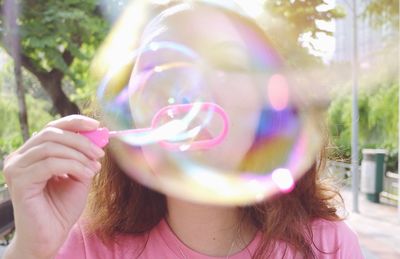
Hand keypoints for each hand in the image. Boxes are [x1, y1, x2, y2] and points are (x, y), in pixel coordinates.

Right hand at [2, 115, 104, 258]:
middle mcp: (20, 158)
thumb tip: (99, 134)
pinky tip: (87, 175)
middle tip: (100, 152)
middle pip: (51, 133)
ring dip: (79, 155)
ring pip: (51, 147)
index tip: (96, 125)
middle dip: (80, 140)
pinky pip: (50, 164)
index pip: (51, 128)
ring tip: (95, 167)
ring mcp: (16, 168)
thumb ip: (84, 156)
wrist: (51, 236)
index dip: (74, 122)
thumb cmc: (63, 207)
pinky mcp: (19, 182)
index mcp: (32, 153)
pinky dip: (73, 166)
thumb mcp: (79, 175)